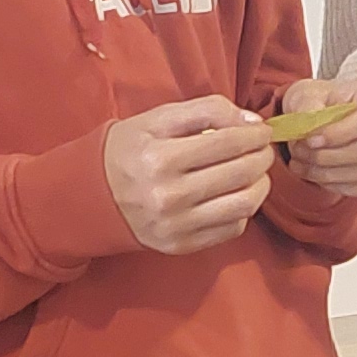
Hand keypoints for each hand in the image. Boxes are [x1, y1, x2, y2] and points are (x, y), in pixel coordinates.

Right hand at [102, 98, 273, 254]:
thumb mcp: (157, 118)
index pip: (227, 141)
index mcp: (159, 157)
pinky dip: (244, 209)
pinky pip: (232, 228)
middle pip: (240, 172)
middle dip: (262, 156)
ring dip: (261, 184)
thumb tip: (252, 122)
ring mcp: (176, 224)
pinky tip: (236, 194)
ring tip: (257, 172)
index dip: (254, 134)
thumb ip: (206, 111)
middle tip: (263, 148)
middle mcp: (168, 195)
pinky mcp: (181, 245)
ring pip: (244, 204)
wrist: (93, 196)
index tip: (261, 130)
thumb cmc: (129, 151)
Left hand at [274, 75, 356, 197]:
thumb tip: (310, 128)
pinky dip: (335, 185)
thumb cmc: (319, 102)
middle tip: (300, 152)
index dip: (341, 133)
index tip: (311, 140)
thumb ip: (307, 107)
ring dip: (327, 173)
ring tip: (301, 162)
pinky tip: (315, 174)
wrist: (322, 118)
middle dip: (330, 156)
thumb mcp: (306, 95)